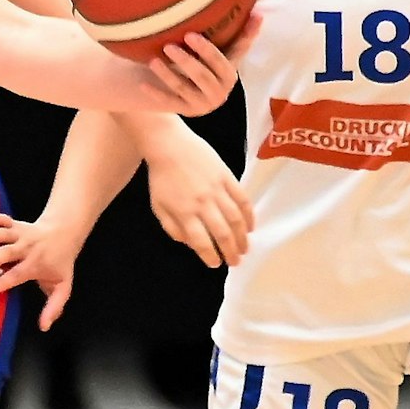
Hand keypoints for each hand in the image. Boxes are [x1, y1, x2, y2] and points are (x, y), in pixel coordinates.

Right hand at [0, 212, 81, 330]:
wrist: (66, 233)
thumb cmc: (60, 263)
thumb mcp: (62, 287)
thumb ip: (53, 307)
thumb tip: (44, 327)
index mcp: (36, 265)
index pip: (17, 275)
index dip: (2, 282)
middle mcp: (28, 249)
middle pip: (8, 253)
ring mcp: (23, 235)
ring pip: (6, 234)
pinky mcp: (18, 225)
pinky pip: (8, 220)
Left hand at [138, 14, 261, 116]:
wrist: (197, 95)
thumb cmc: (212, 65)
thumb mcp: (227, 53)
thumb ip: (241, 36)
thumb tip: (260, 12)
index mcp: (230, 75)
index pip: (220, 61)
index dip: (206, 49)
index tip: (190, 35)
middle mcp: (219, 93)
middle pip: (201, 75)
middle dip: (185, 61)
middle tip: (168, 46)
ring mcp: (201, 104)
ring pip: (183, 88)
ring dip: (167, 75)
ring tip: (152, 60)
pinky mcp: (184, 111)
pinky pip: (169, 103)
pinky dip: (156, 93)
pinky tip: (143, 83)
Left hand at [140, 125, 253, 267]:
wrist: (169, 145)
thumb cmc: (161, 176)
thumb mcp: (158, 205)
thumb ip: (172, 227)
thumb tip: (189, 243)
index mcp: (183, 212)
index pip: (200, 241)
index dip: (209, 256)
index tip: (215, 264)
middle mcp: (202, 203)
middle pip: (221, 234)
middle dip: (230, 252)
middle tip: (235, 262)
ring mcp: (216, 189)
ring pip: (235, 219)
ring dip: (242, 237)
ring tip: (245, 249)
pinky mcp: (226, 177)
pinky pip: (242, 199)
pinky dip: (249, 215)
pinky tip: (251, 226)